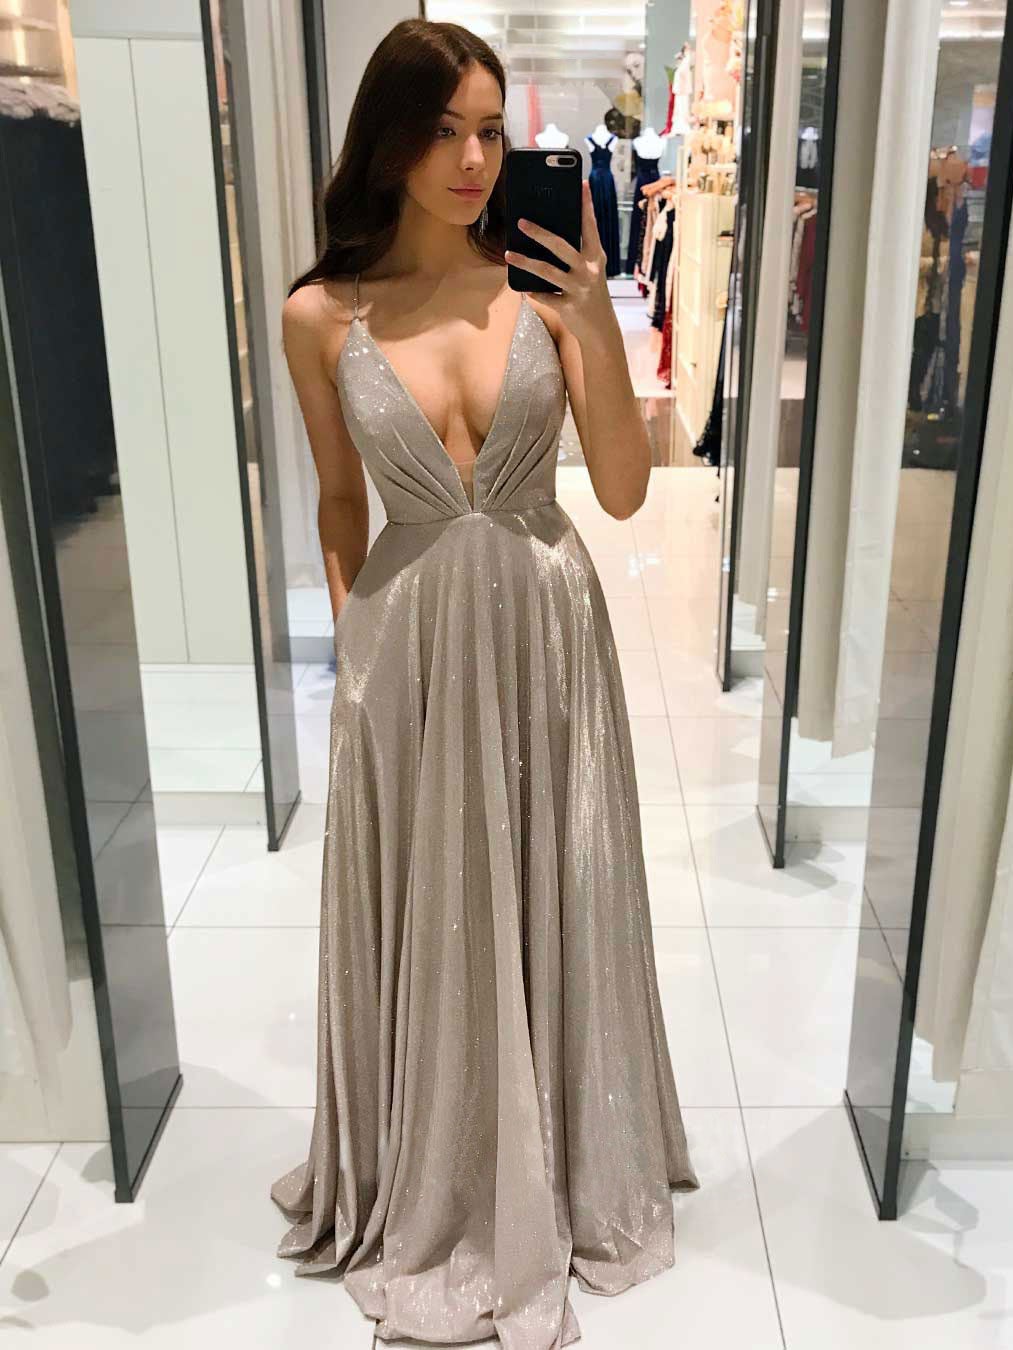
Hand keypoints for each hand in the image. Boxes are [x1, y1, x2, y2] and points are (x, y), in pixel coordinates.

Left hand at [504, 180, 614, 344]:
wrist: (601, 329)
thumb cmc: (590, 293)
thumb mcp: (589, 270)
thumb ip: (575, 253)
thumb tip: (546, 234)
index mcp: (595, 256)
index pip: (590, 227)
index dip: (587, 206)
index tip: (582, 184)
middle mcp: (589, 270)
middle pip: (561, 246)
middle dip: (539, 233)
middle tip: (521, 221)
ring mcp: (579, 289)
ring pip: (547, 271)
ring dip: (526, 262)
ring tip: (509, 253)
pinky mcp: (569, 307)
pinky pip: (545, 297)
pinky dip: (532, 292)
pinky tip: (521, 287)